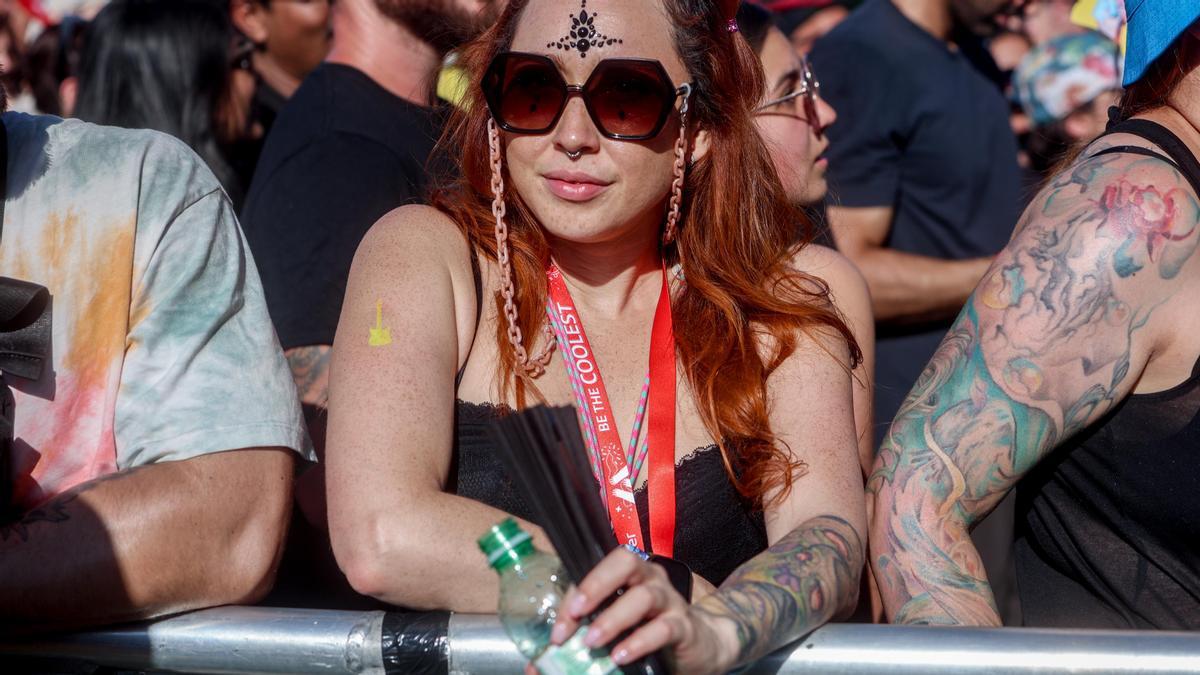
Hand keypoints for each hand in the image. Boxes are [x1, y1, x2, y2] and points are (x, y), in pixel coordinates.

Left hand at [546, 548, 737, 674]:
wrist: (701, 647)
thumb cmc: (651, 632)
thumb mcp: (617, 629)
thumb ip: (586, 635)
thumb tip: (542, 660)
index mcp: (630, 575)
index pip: (598, 569)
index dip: (575, 594)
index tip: (559, 629)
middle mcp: (650, 580)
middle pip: (625, 562)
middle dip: (596, 584)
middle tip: (575, 613)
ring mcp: (670, 601)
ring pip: (643, 596)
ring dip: (613, 618)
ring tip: (593, 641)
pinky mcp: (684, 626)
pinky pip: (663, 627)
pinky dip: (639, 641)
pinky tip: (621, 655)